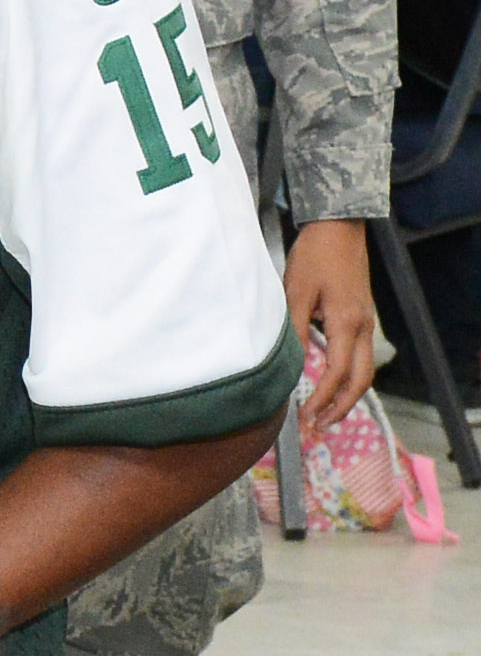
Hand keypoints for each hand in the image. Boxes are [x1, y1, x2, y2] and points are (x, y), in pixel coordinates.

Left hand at [288, 220, 381, 428]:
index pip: (338, 373)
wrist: (338, 229)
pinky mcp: (360, 317)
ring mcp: (365, 322)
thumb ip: (293, 331)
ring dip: (347, 395)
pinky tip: (329, 384)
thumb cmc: (315, 256)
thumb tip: (289, 367)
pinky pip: (359, 355)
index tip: (304, 415)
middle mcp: (362, 327)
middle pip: (361, 379)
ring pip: (364, 369)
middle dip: (342, 407)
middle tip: (319, 426)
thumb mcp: (294, 293)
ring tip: (325, 413)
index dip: (322, 398)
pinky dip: (347, 376)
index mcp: (347, 322)